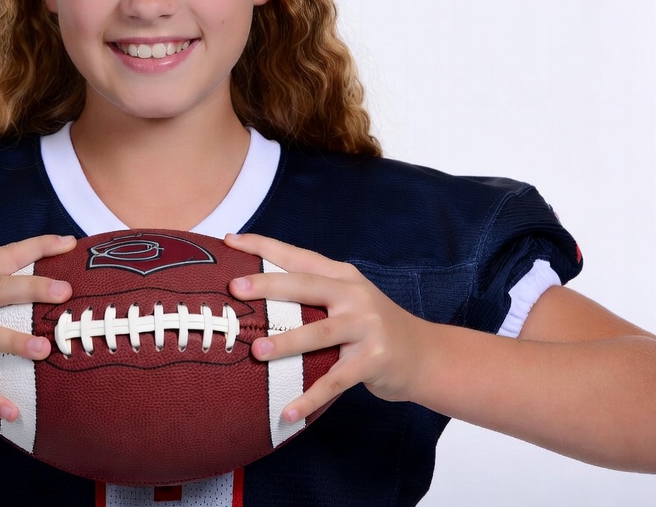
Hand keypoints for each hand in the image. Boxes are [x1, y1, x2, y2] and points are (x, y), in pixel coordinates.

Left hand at [225, 232, 430, 421]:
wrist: (425, 355)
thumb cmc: (370, 326)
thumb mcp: (348, 298)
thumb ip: (313, 292)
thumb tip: (254, 289)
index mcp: (342, 276)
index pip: (298, 256)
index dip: (264, 246)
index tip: (230, 241)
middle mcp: (354, 296)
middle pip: (307, 286)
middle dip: (270, 285)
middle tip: (236, 288)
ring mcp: (366, 328)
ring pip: (320, 333)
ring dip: (286, 343)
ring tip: (256, 352)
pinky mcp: (373, 362)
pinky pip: (335, 381)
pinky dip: (309, 398)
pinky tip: (287, 413)